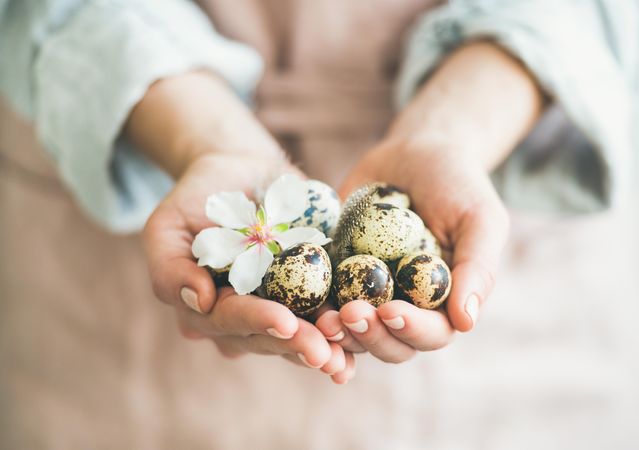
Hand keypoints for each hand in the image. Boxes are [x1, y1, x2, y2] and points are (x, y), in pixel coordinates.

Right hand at [143, 153, 355, 382]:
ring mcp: (276, 307)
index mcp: (206, 309)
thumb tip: (199, 301)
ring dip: (324, 347)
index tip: (284, 322)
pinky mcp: (307, 291)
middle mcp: (241, 317)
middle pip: (268, 337)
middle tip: (324, 352)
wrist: (239, 172)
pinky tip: (360, 340)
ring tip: (345, 357)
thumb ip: (170, 267)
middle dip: (296, 345)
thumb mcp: (167, 225)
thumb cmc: (198, 199)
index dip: (257, 322)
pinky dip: (343, 329)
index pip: (229, 320)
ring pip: (298, 336)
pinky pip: (324, 315)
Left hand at [314, 42, 540, 362]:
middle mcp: (405, 307)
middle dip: (369, 335)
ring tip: (321, 317)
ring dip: (337, 331)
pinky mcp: (336, 274)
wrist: (416, 153)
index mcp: (442, 305)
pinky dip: (309, 308)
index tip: (391, 310)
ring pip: (351, 331)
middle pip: (388, 343)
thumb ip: (477, 268)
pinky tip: (293, 303)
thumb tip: (467, 321)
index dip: (411, 330)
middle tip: (349, 314)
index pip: (432, 334)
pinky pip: (321, 298)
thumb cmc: (457, 185)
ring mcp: (367, 294)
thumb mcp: (479, 219)